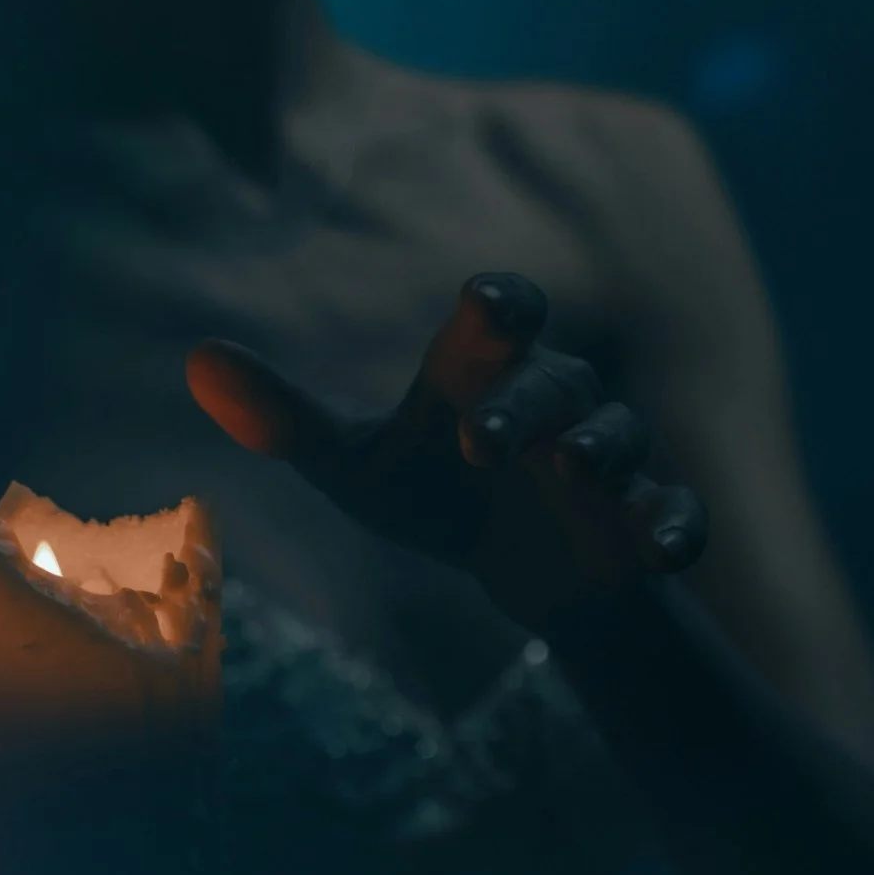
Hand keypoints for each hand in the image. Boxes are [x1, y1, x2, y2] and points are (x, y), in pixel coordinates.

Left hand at [186, 272, 707, 627]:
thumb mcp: (356, 469)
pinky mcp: (647, 524)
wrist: (523, 570)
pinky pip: (678, 516)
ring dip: (602, 449)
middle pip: (555, 381)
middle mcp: (558, 402)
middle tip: (481, 439)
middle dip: (526, 402)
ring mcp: (610, 462)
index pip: (501, 314)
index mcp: (487, 372)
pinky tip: (667, 551)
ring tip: (574, 470)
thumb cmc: (435, 493)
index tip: (486, 304)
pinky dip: (677, 529)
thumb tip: (196, 357)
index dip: (499, 305)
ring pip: (620, 437)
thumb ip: (285, 421)